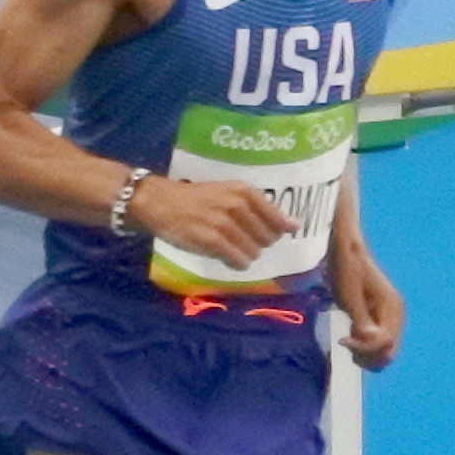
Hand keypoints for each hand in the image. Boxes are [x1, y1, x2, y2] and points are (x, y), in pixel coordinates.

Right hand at [131, 176, 297, 269]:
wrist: (160, 203)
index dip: (275, 232)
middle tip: (240, 240)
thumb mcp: (227, 193)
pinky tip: (227, 257)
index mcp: (244, 191)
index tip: (270, 236)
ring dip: (245, 255)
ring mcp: (225, 223)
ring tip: (230, 247)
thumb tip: (294, 225)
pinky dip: (236, 263)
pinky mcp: (212, 241)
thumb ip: (259, 208)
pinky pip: (238, 260)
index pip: (277, 219)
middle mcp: (237, 205)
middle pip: (267, 238)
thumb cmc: (195, 198)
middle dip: (258, 244)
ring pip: (253, 251)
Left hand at [334, 249, 403, 370]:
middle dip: (367, 355)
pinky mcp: (378, 319)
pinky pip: (376, 343)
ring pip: (383, 351)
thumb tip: (368, 340)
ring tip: (348, 341)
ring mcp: (387, 319)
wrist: (346, 253)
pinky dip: (364, 347)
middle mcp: (395, 317)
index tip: (343, 339)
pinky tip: (351, 337)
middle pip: (389, 352)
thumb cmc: (346, 271)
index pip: (385, 343)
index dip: (364, 348)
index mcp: (392, 309)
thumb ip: (361, 320)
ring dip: (365, 354)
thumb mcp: (350, 297)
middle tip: (346, 343)